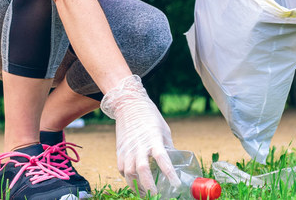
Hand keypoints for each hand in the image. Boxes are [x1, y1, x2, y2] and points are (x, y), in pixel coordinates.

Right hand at [100, 74, 174, 191]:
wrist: (128, 104)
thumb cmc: (149, 116)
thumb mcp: (163, 130)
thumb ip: (167, 147)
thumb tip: (173, 164)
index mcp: (153, 138)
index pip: (162, 158)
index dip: (169, 173)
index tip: (175, 184)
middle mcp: (139, 145)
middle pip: (142, 170)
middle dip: (149, 186)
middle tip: (156, 195)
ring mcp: (127, 149)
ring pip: (129, 173)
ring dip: (137, 186)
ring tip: (146, 194)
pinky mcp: (119, 150)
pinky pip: (122, 169)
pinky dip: (128, 178)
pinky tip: (134, 182)